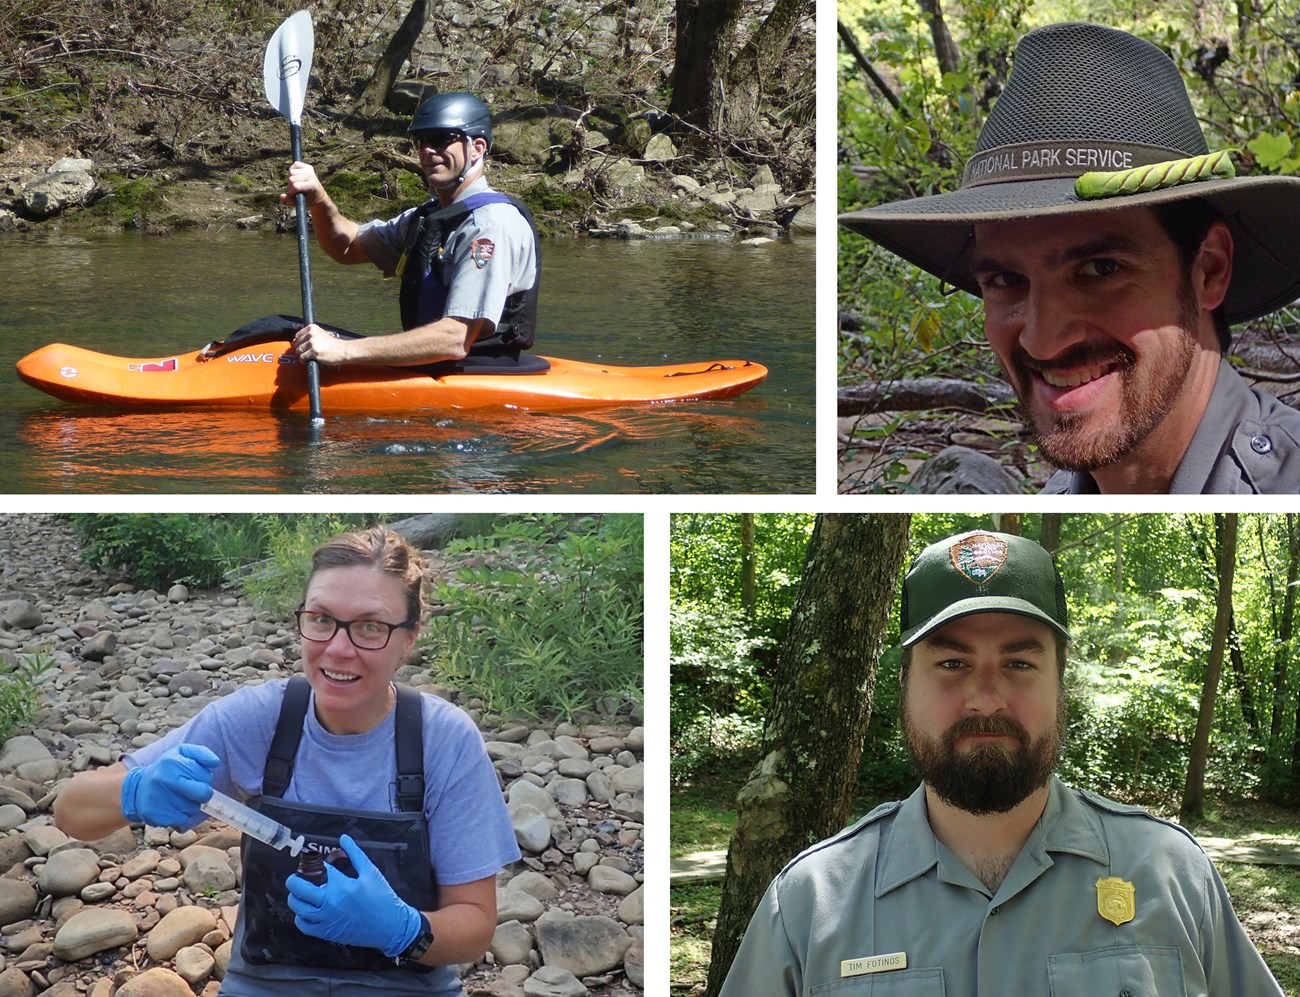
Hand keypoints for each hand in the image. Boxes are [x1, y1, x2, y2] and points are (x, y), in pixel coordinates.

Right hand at [120, 744, 217, 825]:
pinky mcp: (153, 815)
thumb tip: (215, 762)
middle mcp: (163, 779)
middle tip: (194, 791)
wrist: (139, 787)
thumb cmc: (167, 769)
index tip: (196, 778)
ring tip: (180, 797)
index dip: (205, 779)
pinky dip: (181, 816)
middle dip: (203, 794)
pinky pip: (181, 820)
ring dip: (191, 805)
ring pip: (193, 809)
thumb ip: (202, 753)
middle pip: (202, 795)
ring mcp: (156, 798)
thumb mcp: (182, 753)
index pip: (205, 777)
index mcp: (172, 762)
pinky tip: (173, 807)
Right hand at [283, 160, 325, 206]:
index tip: (295, 195)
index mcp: (312, 185)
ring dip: (291, 179)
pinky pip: (295, 165)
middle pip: (291, 179)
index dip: (291, 192)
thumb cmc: (308, 200)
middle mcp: (312, 175)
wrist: (318, 195)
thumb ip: (290, 201)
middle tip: (296, 190)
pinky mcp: (307, 166)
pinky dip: (293, 171)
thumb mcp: (299, 203)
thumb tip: (281, 196)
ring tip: (297, 184)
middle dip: (290, 186)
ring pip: (291, 172)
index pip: (295, 186)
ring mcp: (310, 170)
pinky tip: (297, 177)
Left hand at [285, 834, 423, 957]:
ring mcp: (327, 919)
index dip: (315, 865)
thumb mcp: (371, 872)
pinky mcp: (327, 932)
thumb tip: (344, 839)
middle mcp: (330, 903)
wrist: (390, 926)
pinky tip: (306, 911)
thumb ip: (355, 853)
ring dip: (295, 898)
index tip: (316, 863)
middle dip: (294, 880)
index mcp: (342, 886)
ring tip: (300, 893)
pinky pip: (304, 925)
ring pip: (298, 908)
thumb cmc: (382, 899)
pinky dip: (301, 917)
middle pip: (300, 890)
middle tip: (296, 877)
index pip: (319, 871)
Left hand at [292, 323, 350, 364]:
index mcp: (312, 328)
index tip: (301, 345)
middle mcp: (311, 334)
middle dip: (300, 349)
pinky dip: (303, 360)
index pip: (298, 335)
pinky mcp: (313, 352)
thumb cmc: (332, 344)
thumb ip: (309, 335)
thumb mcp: (320, 334)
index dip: (299, 341)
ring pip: (299, 350)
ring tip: (308, 356)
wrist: (342, 350)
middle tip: (306, 352)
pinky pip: (302, 357)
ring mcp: (312, 343)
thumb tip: (296, 340)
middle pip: (297, 343)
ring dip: (302, 355)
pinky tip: (307, 360)